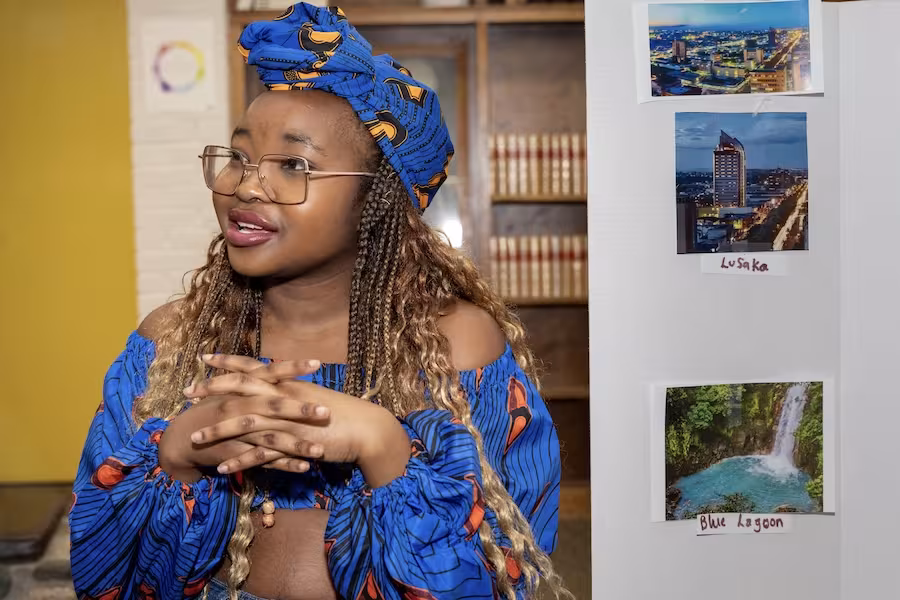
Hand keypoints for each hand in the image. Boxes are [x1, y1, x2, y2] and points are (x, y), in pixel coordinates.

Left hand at [187, 354, 411, 486]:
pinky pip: (260, 453)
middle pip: (240, 391)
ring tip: (195, 439)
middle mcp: (283, 398)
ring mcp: (286, 421)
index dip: (228, 362)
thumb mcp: (314, 397)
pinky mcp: (292, 445)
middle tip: (186, 393)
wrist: (366, 429)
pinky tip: (222, 469)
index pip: (253, 368)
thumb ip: (293, 394)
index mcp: (288, 384)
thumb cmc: (344, 413)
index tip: (205, 358)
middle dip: (211, 391)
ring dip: (217, 431)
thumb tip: (280, 389)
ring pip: (244, 423)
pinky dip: (240, 461)